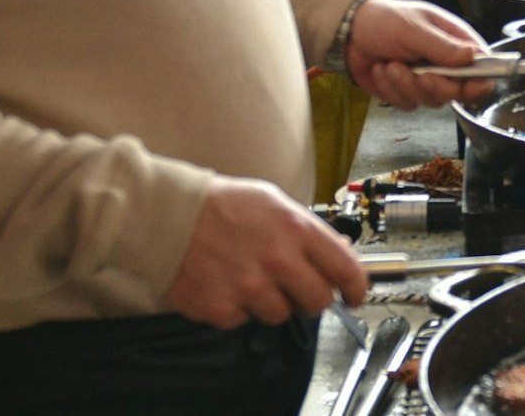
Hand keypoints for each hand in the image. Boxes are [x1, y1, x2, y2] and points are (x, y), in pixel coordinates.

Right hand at [164, 176, 365, 327]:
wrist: (168, 217)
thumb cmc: (222, 206)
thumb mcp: (275, 203)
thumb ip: (308, 231)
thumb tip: (339, 254)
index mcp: (297, 230)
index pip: (345, 268)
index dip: (356, 287)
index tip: (355, 295)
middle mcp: (277, 261)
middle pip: (318, 301)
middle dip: (311, 297)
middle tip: (296, 287)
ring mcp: (249, 287)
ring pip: (281, 314)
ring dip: (271, 302)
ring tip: (250, 277)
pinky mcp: (222, 308)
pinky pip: (244, 320)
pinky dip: (237, 307)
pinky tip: (225, 283)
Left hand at [344, 0, 495, 109]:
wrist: (347, 32)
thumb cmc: (383, 20)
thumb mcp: (413, 28)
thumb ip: (442, 46)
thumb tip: (472, 56)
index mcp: (453, 40)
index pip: (480, 64)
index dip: (481, 77)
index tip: (474, 85)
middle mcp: (444, 63)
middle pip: (457, 90)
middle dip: (435, 85)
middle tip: (420, 74)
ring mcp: (425, 79)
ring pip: (431, 100)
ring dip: (406, 85)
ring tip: (389, 64)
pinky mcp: (406, 92)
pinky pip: (407, 103)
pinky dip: (390, 89)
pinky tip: (380, 70)